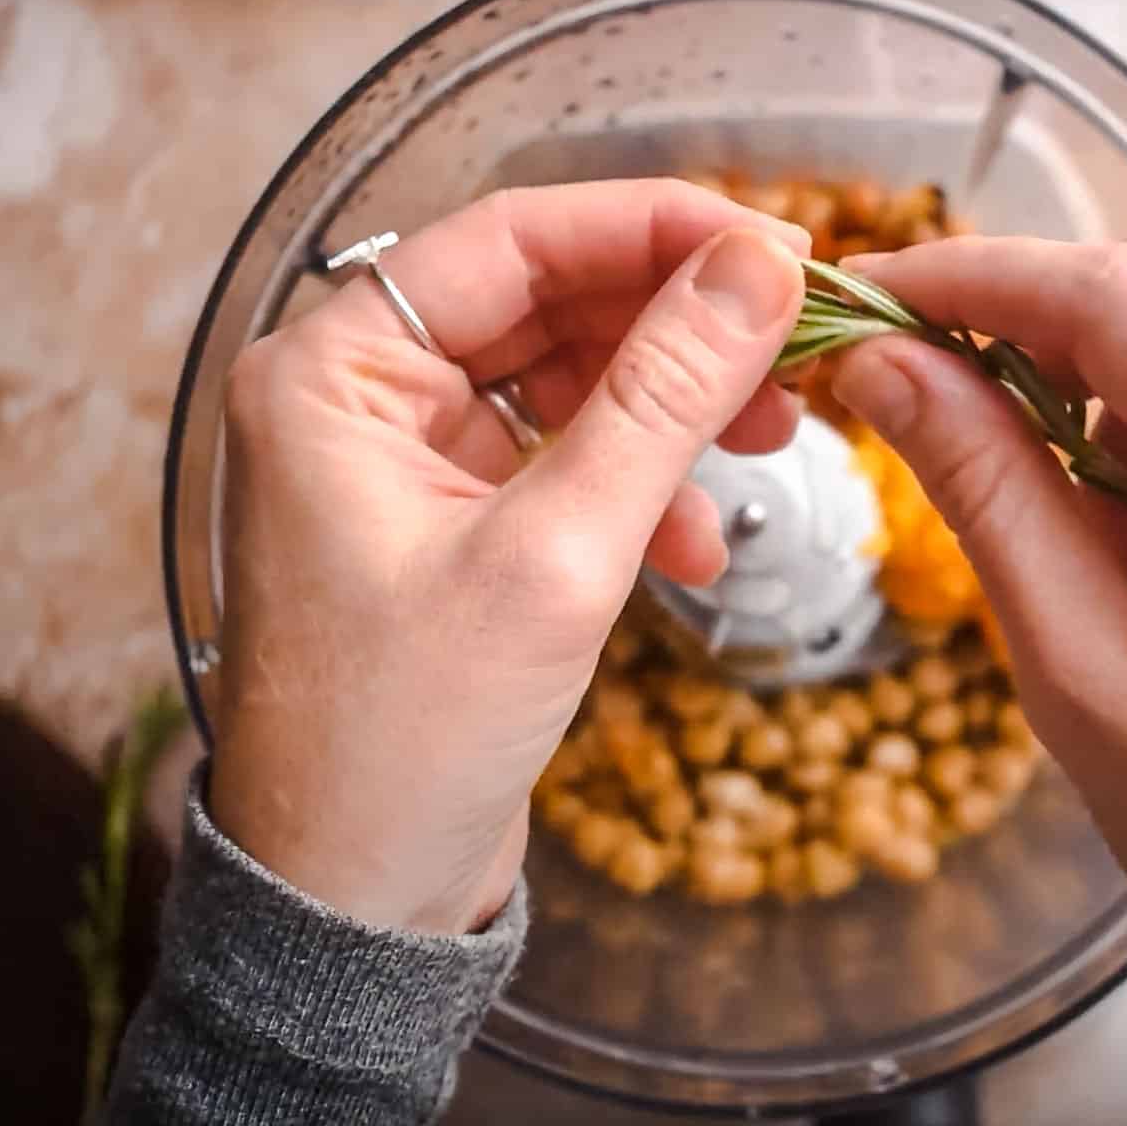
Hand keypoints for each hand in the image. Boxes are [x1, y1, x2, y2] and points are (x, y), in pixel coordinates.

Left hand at [211, 179, 805, 934]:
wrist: (355, 897)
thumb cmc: (407, 739)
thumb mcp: (557, 556)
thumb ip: (661, 397)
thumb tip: (756, 269)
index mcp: (331, 374)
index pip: (512, 240)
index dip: (655, 228)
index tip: (776, 247)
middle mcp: (356, 397)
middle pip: (548, 302)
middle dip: (678, 329)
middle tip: (795, 352)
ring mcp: (403, 460)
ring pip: (568, 380)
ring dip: (673, 411)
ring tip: (771, 447)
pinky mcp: (451, 522)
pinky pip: (563, 460)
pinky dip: (640, 487)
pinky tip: (698, 548)